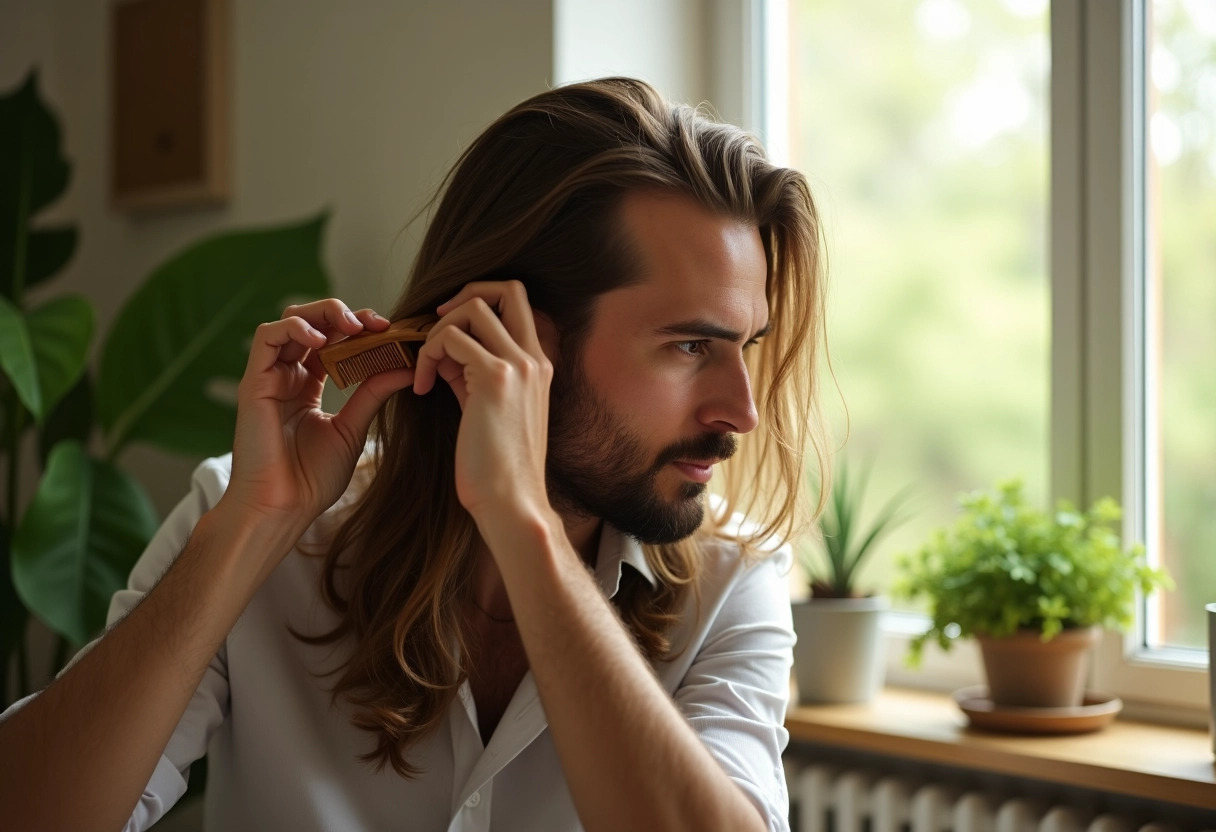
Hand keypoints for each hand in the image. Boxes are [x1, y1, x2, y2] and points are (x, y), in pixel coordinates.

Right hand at [220, 299, 414, 530]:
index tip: (390, 331)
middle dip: (344, 314)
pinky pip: (267, 336)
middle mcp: (288, 375)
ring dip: (323, 313)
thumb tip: (407, 366)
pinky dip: (295, 327)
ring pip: (289, 320)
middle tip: (375, 323)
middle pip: (312, 322)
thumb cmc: (313, 478)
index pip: (333, 340)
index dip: (360, 329)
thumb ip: (373, 393)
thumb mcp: (352, 427)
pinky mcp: (255, 382)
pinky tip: (321, 340)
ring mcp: (270, 376)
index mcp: (309, 385)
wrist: (284, 507)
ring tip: (352, 327)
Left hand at [411, 281, 555, 521]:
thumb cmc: (498, 467)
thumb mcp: (491, 410)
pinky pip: (449, 339)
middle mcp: (536, 357)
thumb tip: (446, 353)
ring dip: (438, 332)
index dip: (480, 303)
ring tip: (427, 370)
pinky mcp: (495, 377)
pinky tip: (421, 388)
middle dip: (463, 297)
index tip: (451, 332)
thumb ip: (475, 375)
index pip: (519, 302)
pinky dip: (426, 356)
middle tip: (436, 331)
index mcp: (540, 365)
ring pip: (472, 308)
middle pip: (506, 288)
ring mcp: (519, 364)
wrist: (512, 502)